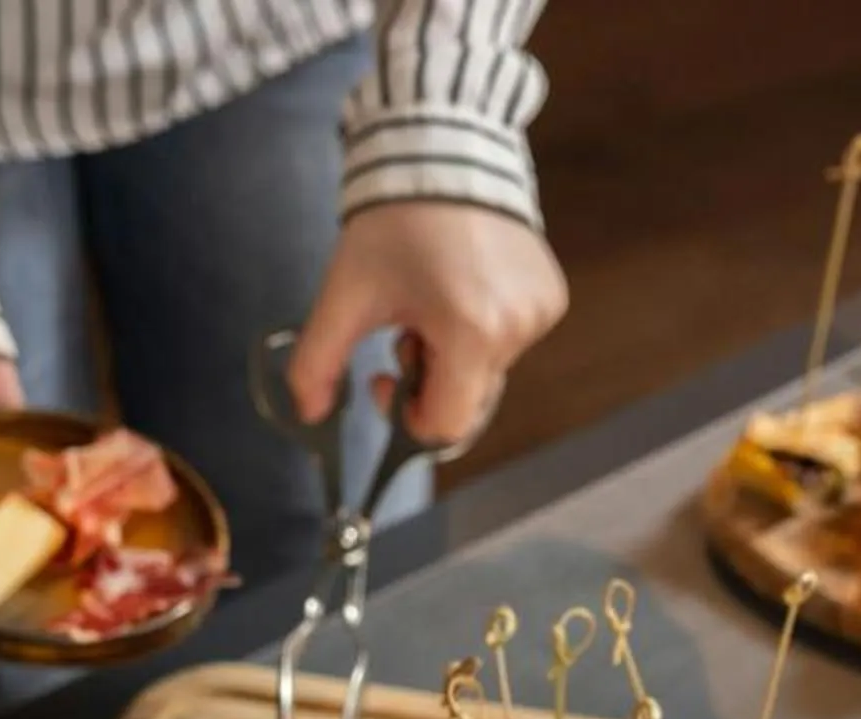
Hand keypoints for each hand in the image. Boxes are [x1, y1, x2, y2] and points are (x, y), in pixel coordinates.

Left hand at [288, 204, 567, 446]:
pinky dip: (483, 330)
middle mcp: (516, 329)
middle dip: (430, 378)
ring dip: (456, 353)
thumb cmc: (393, 222)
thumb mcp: (344, 294)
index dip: (408, 415)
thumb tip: (309, 415)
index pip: (447, 425)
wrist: (443, 150)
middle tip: (406, 330)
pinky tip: (464, 287)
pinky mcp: (551, 297)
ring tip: (436, 297)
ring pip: (490, 372)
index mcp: (469, 332)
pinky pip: (512, 340)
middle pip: (469, 401)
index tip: (385, 375)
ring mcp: (540, 312)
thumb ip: (317, 361)